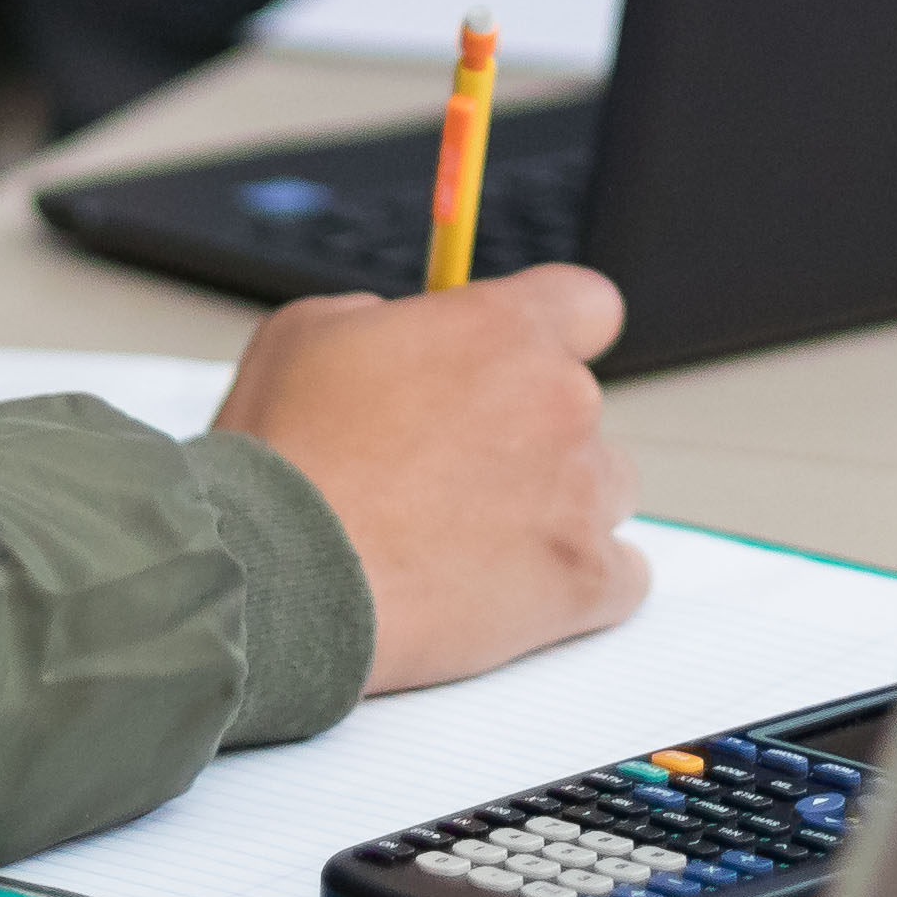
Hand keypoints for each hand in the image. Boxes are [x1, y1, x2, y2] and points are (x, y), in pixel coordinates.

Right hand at [213, 263, 648, 690]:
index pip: (589, 304)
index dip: (553, 334)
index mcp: (505, 328)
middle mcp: (561, 400)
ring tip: (472, 541)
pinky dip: (577, 586)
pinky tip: (516, 592)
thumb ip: (376, 318)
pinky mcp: (583, 580)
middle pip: (583, 408)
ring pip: (606, 491)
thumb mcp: (305, 334)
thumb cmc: (282, 460)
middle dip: (529, 434)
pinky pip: (621, 579)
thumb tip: (402, 333)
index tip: (520, 365)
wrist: (275, 574)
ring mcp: (580, 494)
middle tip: (452, 473)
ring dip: (557, 508)